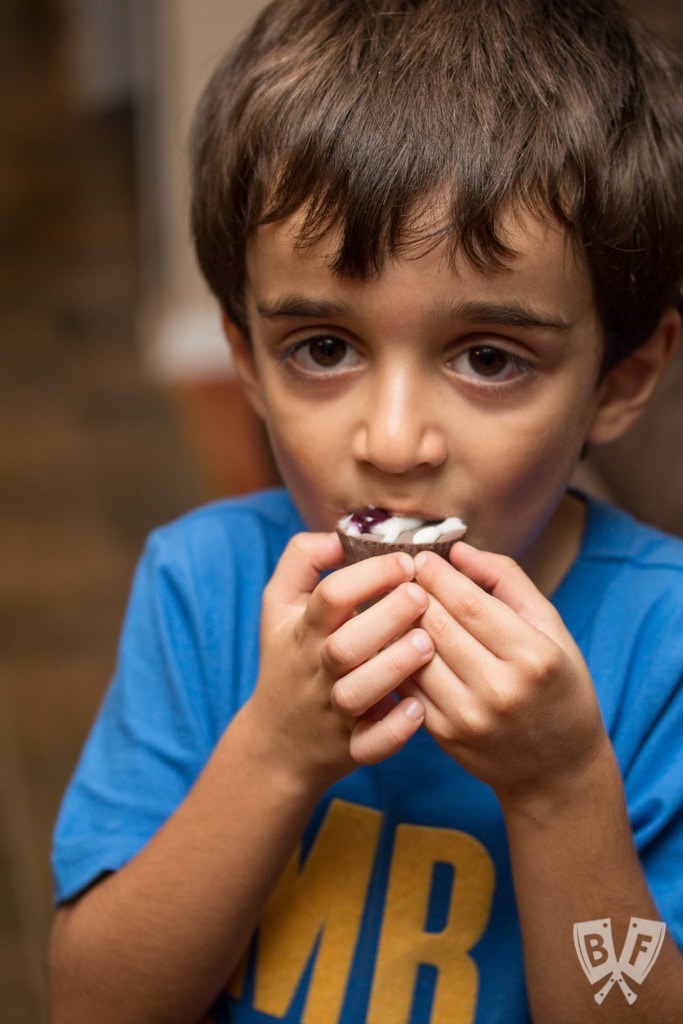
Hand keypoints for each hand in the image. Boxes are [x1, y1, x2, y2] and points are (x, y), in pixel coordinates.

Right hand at [245, 533, 433, 794]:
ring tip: (427, 643)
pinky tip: (416, 710)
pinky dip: (392, 732)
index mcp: (303, 630)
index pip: (330, 597)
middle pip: (345, 645)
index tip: (405, 561)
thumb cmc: (290, 659)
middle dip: (385, 618)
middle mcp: (318, 669)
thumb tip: (338, 535)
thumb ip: (301, 559)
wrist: (278, 741)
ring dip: (393, 668)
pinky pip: (370, 745)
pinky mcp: (350, 746)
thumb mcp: (279, 604)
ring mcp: (334, 710)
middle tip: (422, 596)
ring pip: (359, 693)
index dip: (367, 575)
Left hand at [407, 542, 607, 810]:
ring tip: (392, 601)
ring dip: (396, 622)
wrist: (557, 770)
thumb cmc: (558, 687)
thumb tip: (457, 551)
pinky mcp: (444, 734)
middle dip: (412, 592)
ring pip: (413, 653)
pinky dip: (395, 655)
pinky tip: (393, 637)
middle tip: (400, 572)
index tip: (423, 557)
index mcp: (533, 657)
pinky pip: (406, 683)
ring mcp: (468, 716)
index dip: (438, 575)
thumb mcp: (551, 628)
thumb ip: (507, 581)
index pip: (468, 602)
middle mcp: (500, 689)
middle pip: (436, 624)